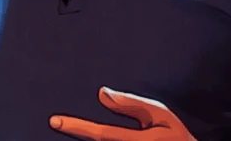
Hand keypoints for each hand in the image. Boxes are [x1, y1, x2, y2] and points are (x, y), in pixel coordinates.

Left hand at [49, 86, 195, 139]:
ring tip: (71, 129)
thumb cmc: (175, 136)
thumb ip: (131, 104)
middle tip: (57, 125)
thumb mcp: (160, 115)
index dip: (76, 127)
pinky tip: (85, 138)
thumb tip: (102, 94)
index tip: (55, 121)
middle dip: (75, 135)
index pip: (100, 134)